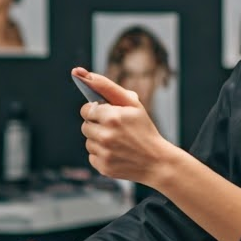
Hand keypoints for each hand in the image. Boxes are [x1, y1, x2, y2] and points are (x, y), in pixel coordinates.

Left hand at [73, 67, 177, 188]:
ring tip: (118, 142)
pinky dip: (101, 155)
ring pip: (88, 141)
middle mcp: (105, 136)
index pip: (86, 109)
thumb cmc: (144, 129)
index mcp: (112, 117)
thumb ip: (107, 87)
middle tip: (115, 129)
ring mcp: (104, 153)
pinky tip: (117, 154)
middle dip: (97, 126)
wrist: (158, 161)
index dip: (96, 111)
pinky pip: (92, 156)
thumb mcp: (133, 104)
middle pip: (85, 126)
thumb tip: (81, 73)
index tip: (106, 114)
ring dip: (98, 140)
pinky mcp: (103, 167)